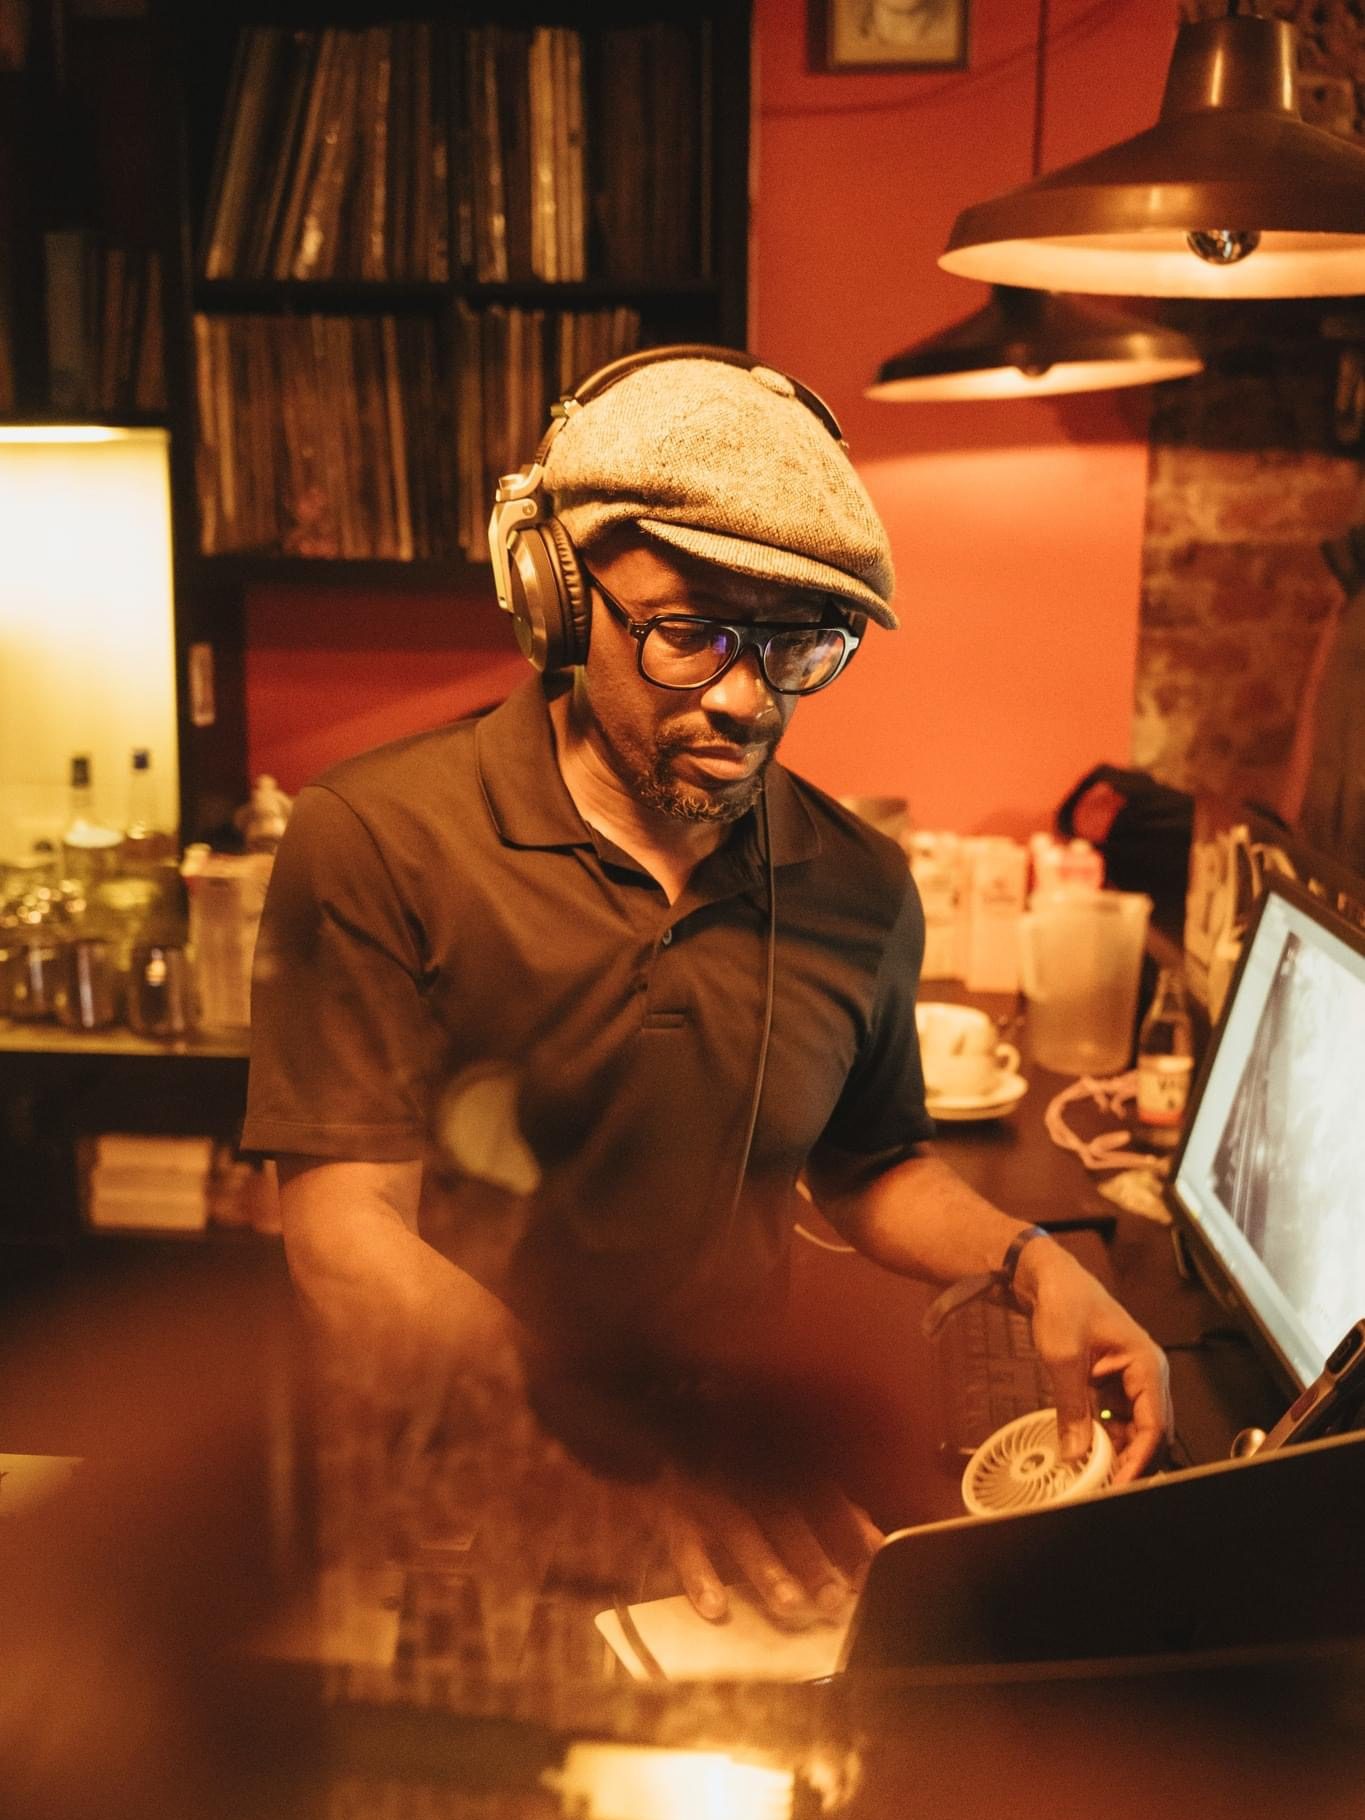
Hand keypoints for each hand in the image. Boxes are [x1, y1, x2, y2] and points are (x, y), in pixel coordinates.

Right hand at [649, 1464, 883, 1626]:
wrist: (655, 1459)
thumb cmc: (732, 1484)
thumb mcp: (782, 1490)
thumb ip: (829, 1511)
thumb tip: (875, 1541)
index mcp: (775, 1465)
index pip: (820, 1496)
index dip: (845, 1532)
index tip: (866, 1573)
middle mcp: (743, 1472)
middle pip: (784, 1514)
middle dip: (811, 1557)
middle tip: (833, 1600)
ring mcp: (705, 1489)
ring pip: (738, 1527)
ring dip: (765, 1566)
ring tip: (789, 1604)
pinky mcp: (667, 1511)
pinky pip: (683, 1543)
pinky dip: (699, 1575)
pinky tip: (715, 1607)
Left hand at [1014, 1241, 1172, 1484]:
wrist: (1047, 1277)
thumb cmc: (1063, 1305)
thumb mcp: (1064, 1357)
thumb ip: (1072, 1407)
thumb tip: (1076, 1455)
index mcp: (1147, 1365)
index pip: (1154, 1425)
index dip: (1139, 1460)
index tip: (1119, 1486)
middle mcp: (1147, 1375)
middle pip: (1152, 1433)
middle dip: (1133, 1462)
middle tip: (1107, 1489)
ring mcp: (1131, 1381)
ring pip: (1135, 1430)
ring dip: (1119, 1453)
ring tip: (1096, 1478)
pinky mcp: (1113, 1384)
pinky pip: (1117, 1420)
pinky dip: (1106, 1438)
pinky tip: (1088, 1454)